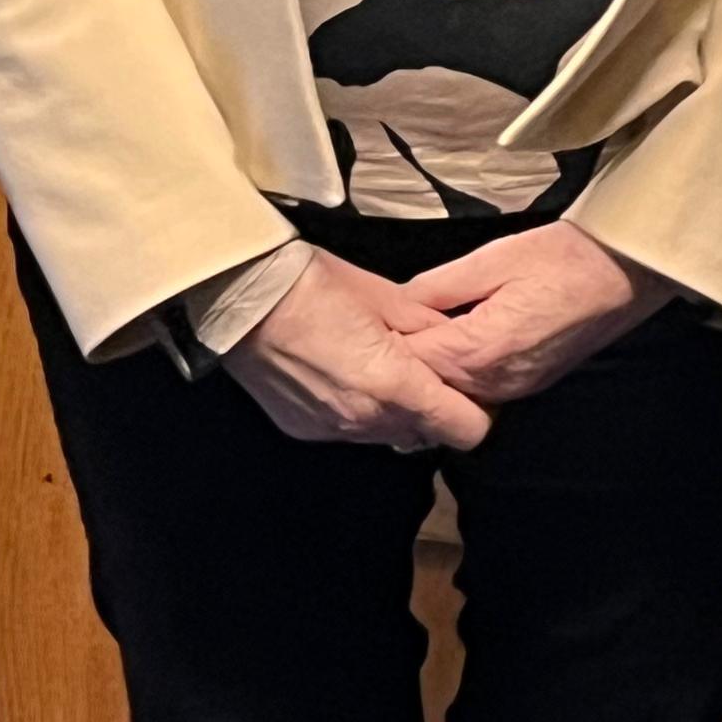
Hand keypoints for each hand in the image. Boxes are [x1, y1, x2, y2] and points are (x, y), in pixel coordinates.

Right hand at [225, 251, 494, 451]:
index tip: (475, 387)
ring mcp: (332, 429)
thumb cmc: (318, 286)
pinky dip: (361, 409)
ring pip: (389, 434)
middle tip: (429, 369)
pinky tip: (348, 373)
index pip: (466, 430)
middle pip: (428, 434)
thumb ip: (433, 330)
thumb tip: (460, 345)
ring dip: (398, 410)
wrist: (242, 297)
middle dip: (437, 407)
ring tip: (385, 366)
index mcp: (396, 387)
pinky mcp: (304, 429)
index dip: (479, 411)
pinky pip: (351, 429)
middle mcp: (365, 420)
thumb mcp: (392, 298)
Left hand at [395, 220, 675, 406]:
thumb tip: (398, 303)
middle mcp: (494, 382)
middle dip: (403, 362)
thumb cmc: (565, 257)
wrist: (628, 272)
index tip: (365, 325)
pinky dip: (458, 374)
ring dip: (431, 370)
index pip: (410, 362)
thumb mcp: (494, 258)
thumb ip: (438, 286)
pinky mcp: (529, 384)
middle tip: (380, 333)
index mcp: (478, 350)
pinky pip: (479, 389)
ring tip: (413, 338)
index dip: (384, 343)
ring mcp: (515, 389)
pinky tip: (452, 346)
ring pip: (452, 392)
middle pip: (427, 385)